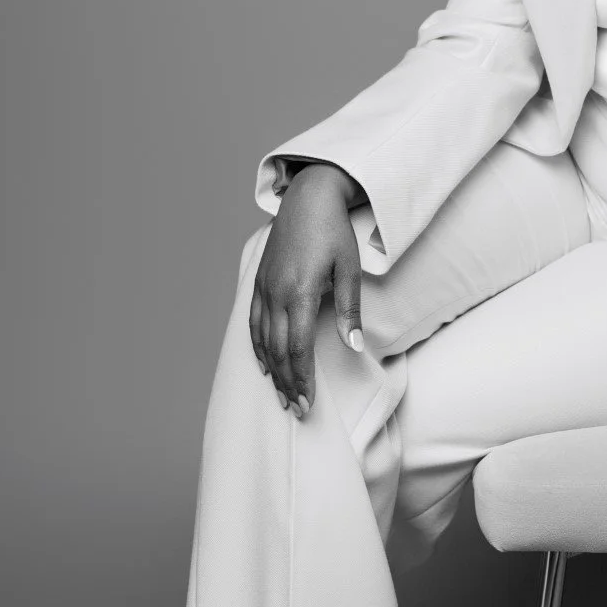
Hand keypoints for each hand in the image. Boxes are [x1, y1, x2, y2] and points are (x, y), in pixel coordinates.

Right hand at [250, 164, 364, 416]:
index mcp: (300, 292)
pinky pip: (253, 322)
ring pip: (262, 340)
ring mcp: (264, 287)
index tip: (307, 403)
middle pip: (277, 350)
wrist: (309, 196)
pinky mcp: (259, 281)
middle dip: (286, 383)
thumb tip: (352, 345)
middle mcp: (277, 293)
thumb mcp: (350, 268)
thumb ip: (350, 308)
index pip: (297, 347)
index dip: (302, 378)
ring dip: (271, 371)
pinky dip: (257, 347)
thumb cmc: (334, 231)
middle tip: (296, 410)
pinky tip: (264, 363)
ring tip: (281, 395)